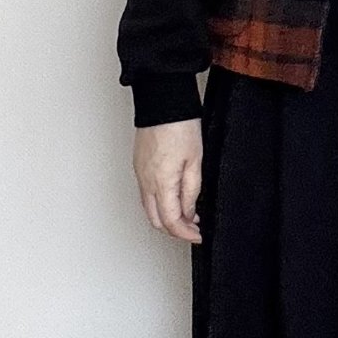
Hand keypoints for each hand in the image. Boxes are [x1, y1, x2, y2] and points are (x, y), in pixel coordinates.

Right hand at [133, 119, 202, 242]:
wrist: (162, 102)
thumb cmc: (179, 125)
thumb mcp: (195, 162)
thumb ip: (191, 191)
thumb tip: (189, 212)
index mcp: (161, 182)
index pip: (171, 221)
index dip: (185, 234)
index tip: (198, 235)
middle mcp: (146, 182)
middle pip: (156, 221)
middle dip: (175, 230)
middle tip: (193, 229)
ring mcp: (140, 174)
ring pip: (149, 209)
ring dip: (167, 217)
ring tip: (188, 214)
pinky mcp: (139, 167)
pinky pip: (146, 195)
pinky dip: (160, 204)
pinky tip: (174, 198)